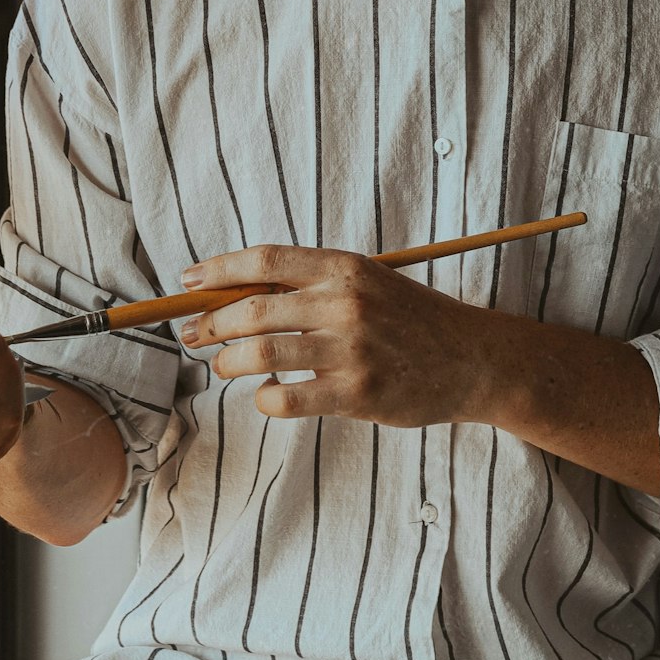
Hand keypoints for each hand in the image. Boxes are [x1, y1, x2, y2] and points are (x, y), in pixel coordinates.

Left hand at [180, 244, 497, 425]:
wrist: (471, 358)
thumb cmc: (411, 318)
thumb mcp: (367, 282)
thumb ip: (313, 284)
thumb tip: (237, 292)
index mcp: (345, 267)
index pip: (265, 261)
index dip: (219, 269)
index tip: (188, 281)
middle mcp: (345, 303)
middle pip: (252, 310)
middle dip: (209, 324)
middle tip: (192, 335)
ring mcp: (351, 349)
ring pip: (259, 355)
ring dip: (228, 363)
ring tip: (224, 366)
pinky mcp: (356, 393)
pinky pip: (285, 399)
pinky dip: (263, 398)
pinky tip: (265, 394)